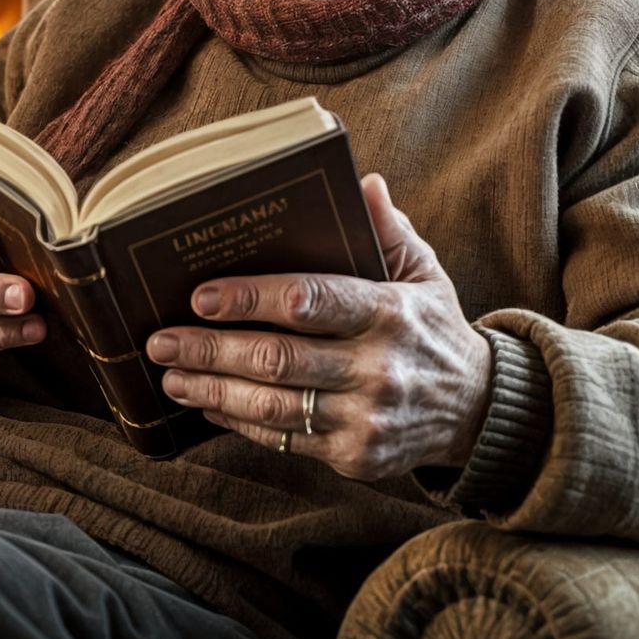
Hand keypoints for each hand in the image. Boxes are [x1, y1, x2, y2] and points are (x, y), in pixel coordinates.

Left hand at [144, 174, 492, 480]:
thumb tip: (363, 180)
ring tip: (171, 375)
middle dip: (211, 349)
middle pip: (278, 359)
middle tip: (161, 339)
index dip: (251, 298)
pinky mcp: (355, 458)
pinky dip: (238, 423)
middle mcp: (378, 368)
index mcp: (391, 312)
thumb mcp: (424, 270)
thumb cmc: (434, 326)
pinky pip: (284, 440)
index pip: (311, 301)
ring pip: (272, 408)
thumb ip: (388, 229)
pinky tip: (208, 405)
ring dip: (212, 391)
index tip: (201, 295)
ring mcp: (366, 419)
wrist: (477, 410)